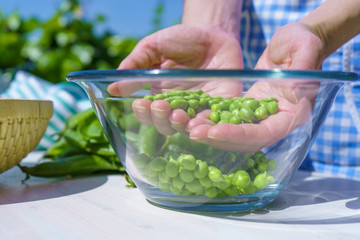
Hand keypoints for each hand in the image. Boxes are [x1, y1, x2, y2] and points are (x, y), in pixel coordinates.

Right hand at [108, 24, 243, 135]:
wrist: (214, 33)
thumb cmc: (182, 39)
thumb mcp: (154, 47)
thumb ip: (136, 64)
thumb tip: (113, 88)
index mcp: (160, 96)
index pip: (148, 114)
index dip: (143, 113)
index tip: (140, 103)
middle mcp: (178, 107)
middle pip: (165, 126)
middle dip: (160, 119)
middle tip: (161, 106)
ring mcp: (199, 109)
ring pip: (186, 129)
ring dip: (179, 126)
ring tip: (177, 115)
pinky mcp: (219, 108)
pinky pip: (212, 123)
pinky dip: (205, 127)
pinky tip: (198, 125)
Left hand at [185, 22, 322, 151]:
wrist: (292, 43)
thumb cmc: (301, 41)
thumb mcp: (303, 46)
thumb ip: (303, 66)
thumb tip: (293, 94)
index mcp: (294, 113)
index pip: (265, 133)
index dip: (240, 135)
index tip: (215, 131)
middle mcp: (277, 121)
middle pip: (247, 141)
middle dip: (220, 139)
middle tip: (193, 132)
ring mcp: (262, 117)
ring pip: (235, 135)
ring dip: (212, 134)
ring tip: (188, 127)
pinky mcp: (248, 111)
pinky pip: (229, 121)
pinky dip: (213, 122)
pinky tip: (194, 118)